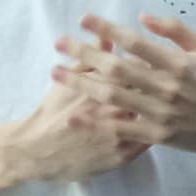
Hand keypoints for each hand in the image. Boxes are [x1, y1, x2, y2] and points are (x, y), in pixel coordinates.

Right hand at [4, 59, 149, 183]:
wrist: (37, 150)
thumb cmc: (51, 111)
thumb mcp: (67, 80)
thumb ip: (89, 59)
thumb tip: (107, 38)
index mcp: (102, 87)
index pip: (136, 68)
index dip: (145, 65)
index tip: (147, 64)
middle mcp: (115, 109)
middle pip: (149, 92)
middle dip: (156, 86)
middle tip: (158, 82)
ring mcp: (120, 134)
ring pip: (152, 117)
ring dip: (157, 108)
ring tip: (157, 102)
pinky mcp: (122, 156)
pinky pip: (147, 141)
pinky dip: (153, 130)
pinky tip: (154, 124)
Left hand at [51, 14, 195, 154]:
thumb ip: (174, 30)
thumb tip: (142, 17)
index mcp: (177, 62)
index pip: (135, 42)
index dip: (107, 30)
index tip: (84, 19)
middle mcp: (166, 87)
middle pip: (117, 68)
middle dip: (84, 54)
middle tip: (58, 43)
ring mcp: (161, 113)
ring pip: (113, 97)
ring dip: (81, 83)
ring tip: (55, 73)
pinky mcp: (158, 135)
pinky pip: (122, 129)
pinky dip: (97, 122)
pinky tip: (74, 114)